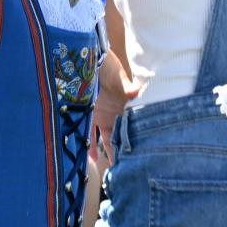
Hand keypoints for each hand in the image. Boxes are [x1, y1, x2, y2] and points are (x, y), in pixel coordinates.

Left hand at [92, 54, 139, 168]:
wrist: (88, 54)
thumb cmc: (106, 64)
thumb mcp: (118, 77)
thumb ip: (127, 87)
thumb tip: (138, 91)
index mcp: (126, 106)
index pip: (133, 128)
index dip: (136, 142)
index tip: (139, 158)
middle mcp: (116, 113)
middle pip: (121, 136)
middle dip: (122, 152)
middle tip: (124, 172)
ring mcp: (102, 115)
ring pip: (105, 138)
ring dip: (106, 152)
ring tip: (109, 170)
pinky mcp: (88, 114)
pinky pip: (89, 133)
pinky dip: (89, 146)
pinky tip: (91, 161)